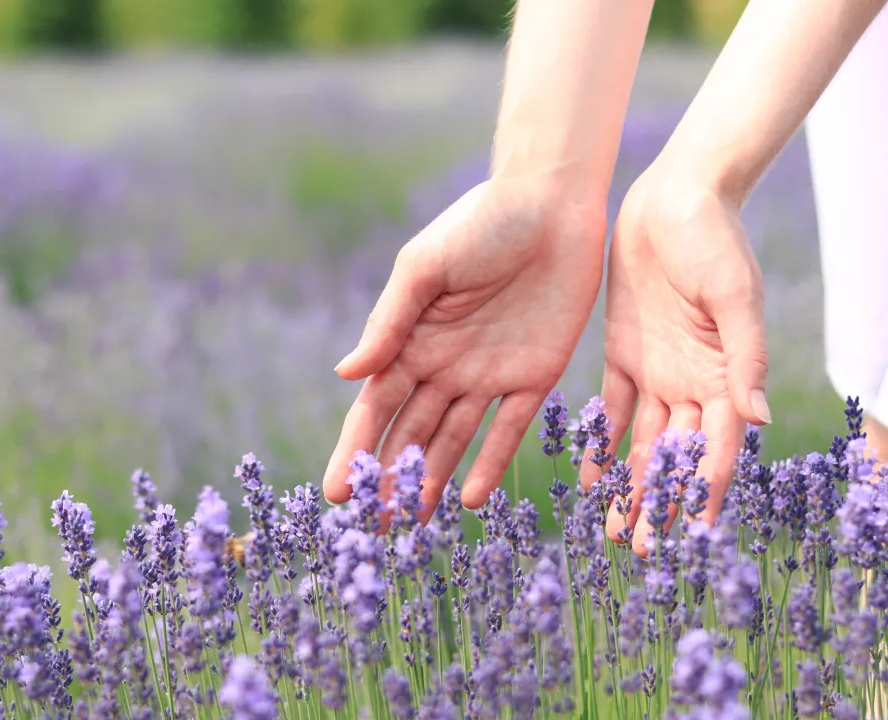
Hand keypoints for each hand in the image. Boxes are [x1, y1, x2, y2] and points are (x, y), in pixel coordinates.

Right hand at [322, 177, 604, 520]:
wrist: (551, 202)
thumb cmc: (479, 223)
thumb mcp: (424, 268)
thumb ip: (388, 323)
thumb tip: (345, 375)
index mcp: (409, 340)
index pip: (374, 408)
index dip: (354, 451)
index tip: (336, 493)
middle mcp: (443, 365)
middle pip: (409, 433)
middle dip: (388, 477)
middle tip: (374, 525)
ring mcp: (487, 373)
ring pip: (452, 440)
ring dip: (431, 479)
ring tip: (414, 522)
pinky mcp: (533, 375)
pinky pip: (509, 428)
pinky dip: (490, 462)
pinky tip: (473, 498)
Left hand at [581, 168, 770, 555]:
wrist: (676, 198)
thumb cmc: (717, 240)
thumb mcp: (734, 296)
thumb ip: (745, 358)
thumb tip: (759, 420)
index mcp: (727, 376)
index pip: (719, 447)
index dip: (710, 489)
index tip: (698, 533)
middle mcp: (694, 383)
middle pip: (679, 457)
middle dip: (663, 503)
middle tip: (643, 549)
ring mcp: (659, 371)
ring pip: (644, 444)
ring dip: (631, 486)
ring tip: (615, 531)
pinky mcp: (624, 353)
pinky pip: (610, 410)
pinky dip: (600, 443)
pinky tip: (587, 479)